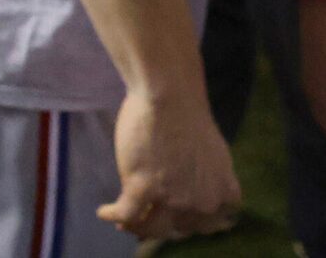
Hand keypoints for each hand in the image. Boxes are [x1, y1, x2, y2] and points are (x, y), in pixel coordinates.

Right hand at [100, 86, 241, 238]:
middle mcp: (202, 204)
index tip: (178, 221)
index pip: (210, 225)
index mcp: (222, 194)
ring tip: (123, 222)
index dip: (191, 224)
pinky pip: (126, 214)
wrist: (169, 97)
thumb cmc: (189, 116)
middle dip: (164, 226)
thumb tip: (195, 191)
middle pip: (180, 229)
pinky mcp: (142, 189)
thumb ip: (210, 179)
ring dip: (137, 227)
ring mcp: (172, 199)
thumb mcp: (214, 155)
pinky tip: (103, 212)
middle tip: (148, 220)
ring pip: (152, 228)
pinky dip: (112, 215)